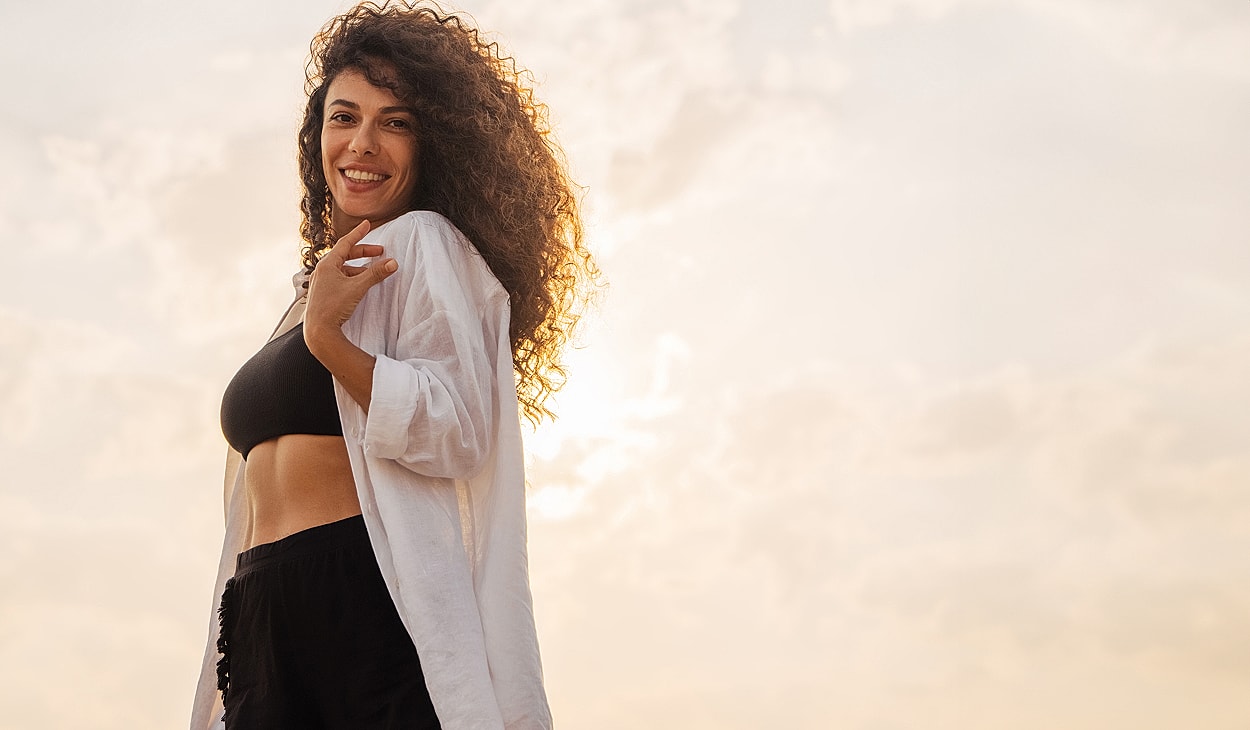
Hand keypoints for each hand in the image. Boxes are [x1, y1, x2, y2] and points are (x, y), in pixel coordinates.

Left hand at [304, 219, 398, 336]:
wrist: (319, 331)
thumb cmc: (332, 307)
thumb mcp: (357, 287)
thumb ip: (375, 274)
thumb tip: (392, 262)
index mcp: (327, 264)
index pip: (345, 243)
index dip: (358, 233)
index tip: (367, 225)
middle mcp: (322, 271)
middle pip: (345, 255)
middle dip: (363, 253)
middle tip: (379, 252)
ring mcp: (322, 283)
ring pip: (344, 269)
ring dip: (360, 268)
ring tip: (374, 271)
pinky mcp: (324, 294)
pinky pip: (341, 279)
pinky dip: (353, 278)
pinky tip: (362, 284)